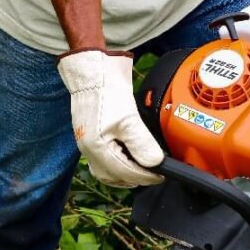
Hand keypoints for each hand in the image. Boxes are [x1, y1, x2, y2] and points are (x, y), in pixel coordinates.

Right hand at [57, 49, 164, 187]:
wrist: (94, 70)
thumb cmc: (106, 91)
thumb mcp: (129, 119)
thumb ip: (141, 143)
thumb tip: (154, 163)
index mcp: (97, 148)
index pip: (125, 173)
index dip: (146, 176)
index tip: (161, 174)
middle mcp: (89, 149)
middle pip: (113, 176)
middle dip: (135, 178)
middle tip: (154, 174)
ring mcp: (88, 143)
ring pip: (106, 171)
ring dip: (125, 174)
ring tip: (142, 170)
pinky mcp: (91, 135)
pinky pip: (102, 159)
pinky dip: (116, 164)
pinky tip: (127, 158)